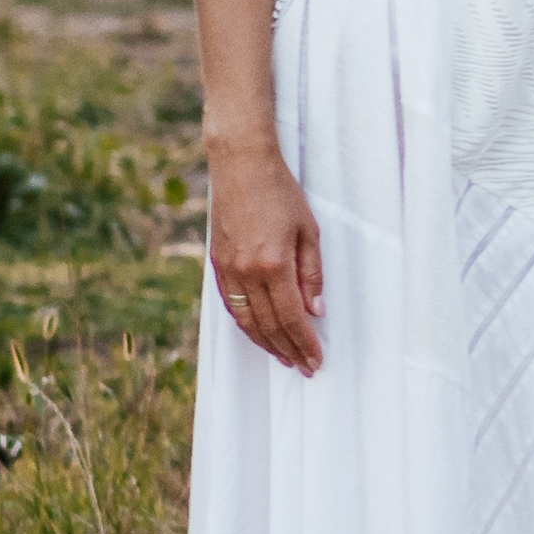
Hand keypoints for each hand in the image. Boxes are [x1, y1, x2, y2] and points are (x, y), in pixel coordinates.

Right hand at [207, 142, 324, 372]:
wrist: (241, 165)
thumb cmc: (280, 192)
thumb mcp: (309, 231)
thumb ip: (311, 274)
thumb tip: (315, 310)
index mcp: (273, 264)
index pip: (290, 318)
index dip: (304, 343)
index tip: (315, 360)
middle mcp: (247, 272)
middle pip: (268, 325)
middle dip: (288, 350)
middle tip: (303, 367)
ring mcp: (229, 270)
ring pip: (246, 321)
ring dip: (265, 343)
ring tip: (283, 357)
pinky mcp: (218, 264)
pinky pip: (231, 305)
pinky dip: (245, 324)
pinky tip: (258, 333)